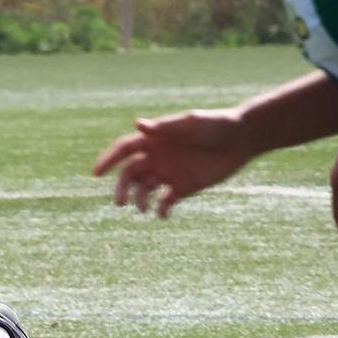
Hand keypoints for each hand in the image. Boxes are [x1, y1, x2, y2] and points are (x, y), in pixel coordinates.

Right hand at [91, 109, 256, 217]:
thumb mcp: (191, 123)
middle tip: (119, 202)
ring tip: (143, 209)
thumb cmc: (215, 125)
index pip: (124, 150)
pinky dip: (160, 210)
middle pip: (129, 174)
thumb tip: (138, 124)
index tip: (96, 173)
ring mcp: (169, 173)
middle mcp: (157, 157)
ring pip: (143, 190)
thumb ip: (165, 127)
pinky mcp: (183, 188)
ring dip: (139, 200)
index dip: (108, 160)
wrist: (242, 139)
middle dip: (122, 188)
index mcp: (155, 139)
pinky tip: (162, 214)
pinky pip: (165, 202)